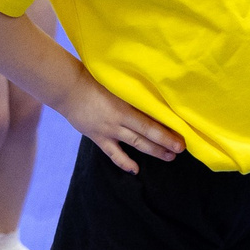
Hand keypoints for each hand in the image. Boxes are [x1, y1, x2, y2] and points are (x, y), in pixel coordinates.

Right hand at [59, 75, 182, 171]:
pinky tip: (135, 170)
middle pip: (147, 134)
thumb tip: (153, 96)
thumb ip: (133, 92)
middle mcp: (119, 120)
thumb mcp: (117, 84)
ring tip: (169, 157)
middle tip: (181, 149)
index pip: (150, 122)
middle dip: (165, 142)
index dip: (166, 131)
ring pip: (135, 144)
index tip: (181, 135)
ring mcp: (109, 131)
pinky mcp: (98, 138)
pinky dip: (124, 162)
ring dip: (153, 151)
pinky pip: (113, 154)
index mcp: (125, 106)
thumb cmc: (93, 80)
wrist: (68, 89)